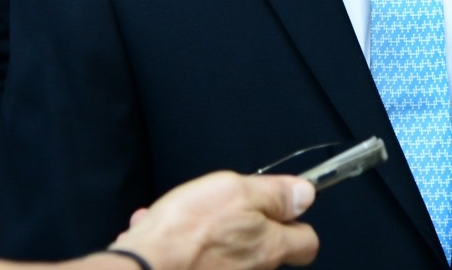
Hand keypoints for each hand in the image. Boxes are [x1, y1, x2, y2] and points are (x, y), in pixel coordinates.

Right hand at [109, 171, 317, 269]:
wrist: (144, 267)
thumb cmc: (186, 231)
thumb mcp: (236, 190)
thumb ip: (275, 193)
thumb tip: (304, 194)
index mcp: (270, 246)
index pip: (307, 242)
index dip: (296, 220)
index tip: (280, 204)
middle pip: (265, 246)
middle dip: (245, 224)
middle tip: (223, 206)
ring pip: (226, 250)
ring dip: (207, 233)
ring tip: (182, 215)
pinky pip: (198, 259)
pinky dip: (183, 246)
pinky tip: (159, 229)